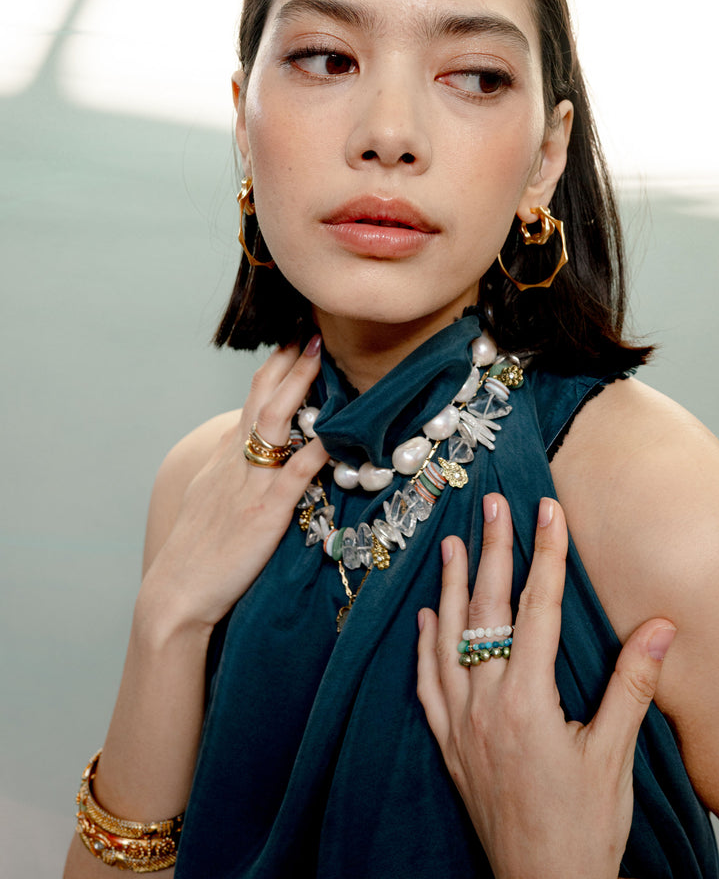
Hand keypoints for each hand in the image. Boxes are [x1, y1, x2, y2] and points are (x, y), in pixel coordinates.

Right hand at [142, 338, 328, 632]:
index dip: (274, 370)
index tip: (295, 340)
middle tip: (310, 331)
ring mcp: (248, 484)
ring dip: (297, 386)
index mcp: (225, 457)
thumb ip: (232, 468)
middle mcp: (235, 461)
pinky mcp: (263, 513)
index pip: (251, 401)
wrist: (176, 595)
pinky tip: (334, 432)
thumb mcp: (209, 497)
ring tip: (317, 356)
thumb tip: (250, 445)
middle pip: (261, 399)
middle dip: (287, 363)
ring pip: (272, 422)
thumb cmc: (197, 552)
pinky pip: (293, 474)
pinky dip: (314, 449)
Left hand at [417, 494, 675, 878]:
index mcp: (528, 702)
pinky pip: (428, 684)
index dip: (546, 555)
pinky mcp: (449, 745)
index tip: (547, 510)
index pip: (538, 609)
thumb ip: (632, 685)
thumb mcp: (615, 755)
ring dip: (452, 587)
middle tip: (493, 504)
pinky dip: (426, 646)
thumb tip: (660, 626)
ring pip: (449, 639)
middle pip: (487, 611)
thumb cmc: (584, 828)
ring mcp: (461, 725)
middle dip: (493, 551)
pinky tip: (427, 618)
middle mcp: (486, 705)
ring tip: (453, 542)